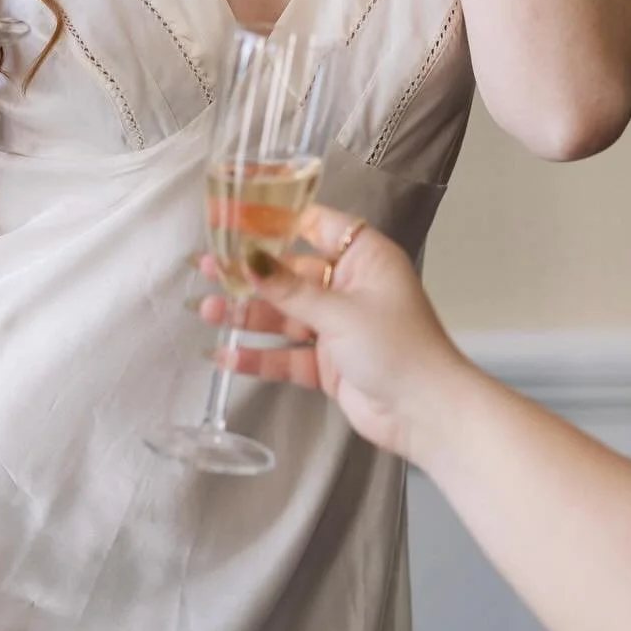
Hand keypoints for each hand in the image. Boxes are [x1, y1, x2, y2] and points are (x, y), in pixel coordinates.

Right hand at [204, 204, 466, 463]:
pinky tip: (224, 356)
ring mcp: (338, 326)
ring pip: (284, 315)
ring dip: (246, 315)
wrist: (426, 414)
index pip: (314, 224)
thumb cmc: (396, 347)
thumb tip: (246, 258)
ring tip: (204, 311)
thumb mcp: (339, 311)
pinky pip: (287, 354)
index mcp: (364, 257)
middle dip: (249, 275)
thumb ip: (289, 288)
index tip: (232, 217)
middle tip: (207, 268)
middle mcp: (349, 286)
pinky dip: (258, 356)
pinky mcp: (329, 363)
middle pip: (290, 273)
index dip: (274, 219)